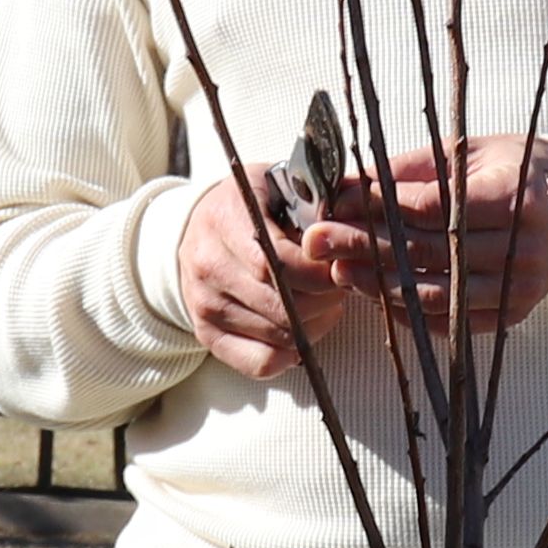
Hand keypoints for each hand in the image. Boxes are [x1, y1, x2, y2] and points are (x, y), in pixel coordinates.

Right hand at [178, 158, 380, 382]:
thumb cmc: (249, 205)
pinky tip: (301, 330)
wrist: (194, 229)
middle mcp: (208, 266)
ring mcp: (205, 305)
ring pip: (278, 335)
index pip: (276, 263)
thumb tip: (354, 221)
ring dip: (314, 325)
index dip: (319, 273)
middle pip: (281, 305)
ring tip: (325, 304)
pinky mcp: (207, 336)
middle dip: (324, 300)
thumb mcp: (276, 184)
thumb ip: (313, 199)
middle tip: (341, 287)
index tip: (340, 266)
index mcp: (225, 220)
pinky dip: (290, 354)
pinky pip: (259, 362)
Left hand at [344, 132, 547, 333]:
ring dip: (380, 285)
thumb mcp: (467, 153)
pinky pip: (452, 321)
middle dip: (365, 246)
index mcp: (513, 198)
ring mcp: (519, 288)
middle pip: (428, 253)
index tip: (336, 202)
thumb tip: (346, 184)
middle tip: (319, 239)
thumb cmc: (515, 169)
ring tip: (339, 269)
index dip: (378, 207)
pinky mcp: (513, 314)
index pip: (432, 209)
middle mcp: (520, 248)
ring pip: (436, 293)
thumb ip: (409, 170)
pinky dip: (410, 312)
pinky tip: (376, 294)